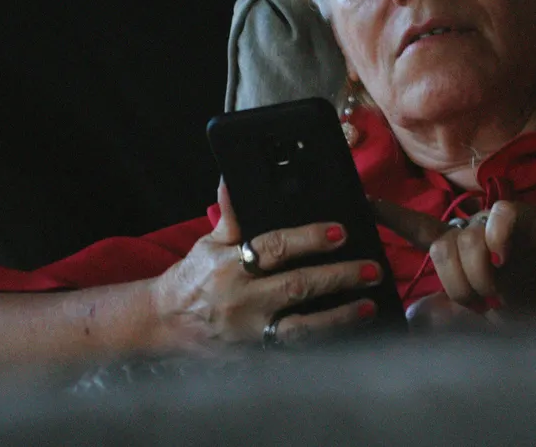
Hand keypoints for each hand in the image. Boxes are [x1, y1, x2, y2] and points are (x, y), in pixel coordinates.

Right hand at [149, 179, 382, 350]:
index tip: (341, 232)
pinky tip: (350, 337)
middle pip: (297, 287)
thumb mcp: (207, 245)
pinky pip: (294, 353)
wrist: (163, 324)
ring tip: (369, 306)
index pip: (275, 248)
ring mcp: (249, 332)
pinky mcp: (254, 356)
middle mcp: (243, 299)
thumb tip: (232, 179)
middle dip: (338, 278)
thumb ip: (230, 217)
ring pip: (301, 328)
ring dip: (339, 318)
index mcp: (231, 266)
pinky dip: (323, 347)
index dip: (309, 239)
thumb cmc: (191, 279)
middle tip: (372, 269)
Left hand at [372, 199, 535, 319]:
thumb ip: (456, 318)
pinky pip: (495, 220)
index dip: (392, 216)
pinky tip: (508, 261)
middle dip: (453, 285)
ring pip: (462, 240)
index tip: (363, 203)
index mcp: (467, 251)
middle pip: (437, 247)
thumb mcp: (496, 321)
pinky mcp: (527, 216)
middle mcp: (477, 231)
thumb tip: (414, 314)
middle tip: (481, 304)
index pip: (421, 230)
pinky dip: (496, 244)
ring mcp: (500, 222)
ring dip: (477, 277)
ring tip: (500, 293)